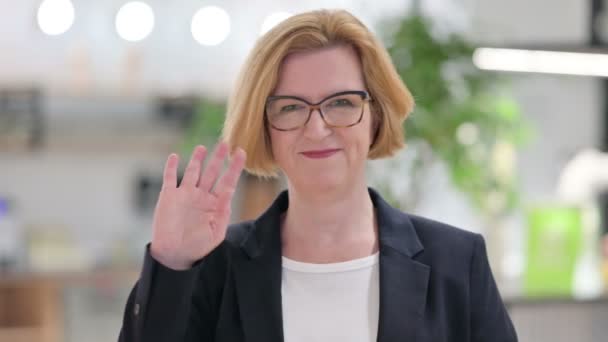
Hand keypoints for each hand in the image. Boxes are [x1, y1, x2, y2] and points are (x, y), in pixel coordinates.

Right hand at [150, 142, 245, 269]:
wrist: (175, 255)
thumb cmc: (198, 247)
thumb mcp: (216, 232)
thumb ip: (223, 213)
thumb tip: (228, 193)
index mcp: (215, 204)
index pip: (227, 181)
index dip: (234, 167)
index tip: (241, 152)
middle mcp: (201, 196)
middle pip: (211, 172)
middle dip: (218, 158)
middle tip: (225, 142)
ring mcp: (185, 195)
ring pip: (192, 172)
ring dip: (197, 159)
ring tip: (203, 147)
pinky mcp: (168, 197)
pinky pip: (169, 178)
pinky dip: (171, 167)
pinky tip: (175, 156)